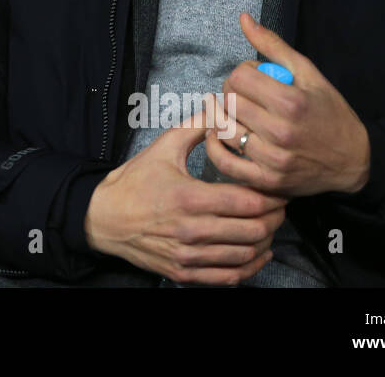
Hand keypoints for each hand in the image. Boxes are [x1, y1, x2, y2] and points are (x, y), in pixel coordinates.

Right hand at [84, 105, 288, 284]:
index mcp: (190, 197)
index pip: (248, 201)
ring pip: (245, 255)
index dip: (271, 196)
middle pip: (253, 230)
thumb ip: (196, 126)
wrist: (103, 217)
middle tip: (280, 206)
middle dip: (274, 217)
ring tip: (270, 226)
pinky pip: (228, 277)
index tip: (278, 187)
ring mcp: (188, 255)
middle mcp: (191, 230)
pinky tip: (258, 253)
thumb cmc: (135, 181)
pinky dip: (250, 267)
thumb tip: (222, 107)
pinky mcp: (184, 272)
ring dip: (265, 241)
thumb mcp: (163, 147)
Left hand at [205, 13, 370, 197]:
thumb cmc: (329, 112)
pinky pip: (224, 162)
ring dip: (222, 117)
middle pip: (228, 101)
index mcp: (291, 102)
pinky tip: (222, 135)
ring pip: (223, 129)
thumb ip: (273, 45)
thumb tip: (243, 18)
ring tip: (235, 114)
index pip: (239, 77)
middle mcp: (280, 132)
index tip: (252, 79)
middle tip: (245, 97)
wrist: (353, 160)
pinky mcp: (266, 181)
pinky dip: (216, 147)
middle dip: (231, 93)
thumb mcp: (308, 73)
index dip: (241, 73)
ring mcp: (272, 159)